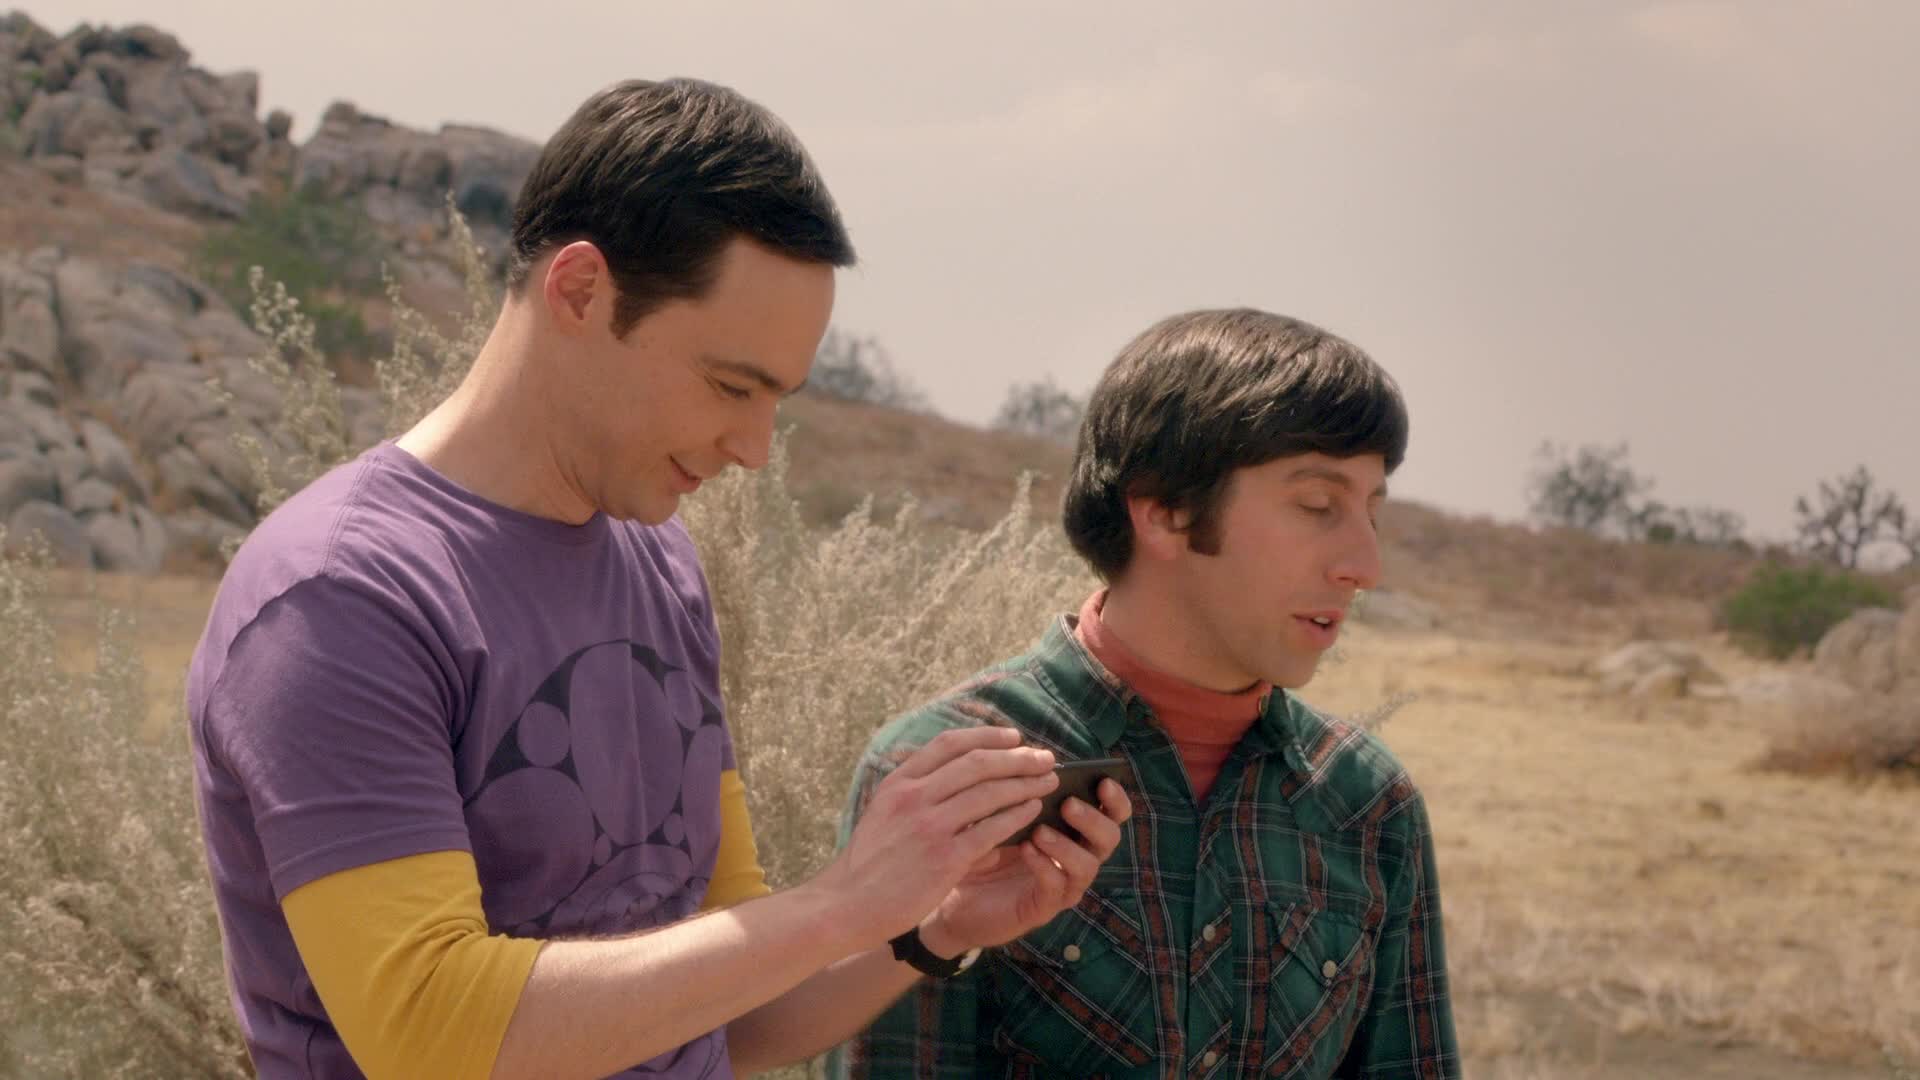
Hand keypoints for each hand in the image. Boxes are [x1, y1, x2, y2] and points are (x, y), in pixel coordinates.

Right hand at [813, 726, 1057, 947]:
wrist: (845, 906)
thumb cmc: (867, 863)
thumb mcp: (882, 812)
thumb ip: (915, 793)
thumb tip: (957, 778)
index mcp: (898, 782)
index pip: (949, 744)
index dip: (986, 736)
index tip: (1013, 737)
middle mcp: (914, 797)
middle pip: (977, 762)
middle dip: (1017, 756)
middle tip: (1044, 756)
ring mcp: (930, 827)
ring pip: (990, 792)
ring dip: (1025, 783)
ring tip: (1048, 780)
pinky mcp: (945, 858)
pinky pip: (992, 829)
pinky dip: (1017, 815)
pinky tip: (1033, 811)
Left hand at [920, 776, 1132, 956]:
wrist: (952, 888)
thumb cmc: (980, 841)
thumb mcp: (1000, 809)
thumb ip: (1020, 788)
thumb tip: (1032, 756)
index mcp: (1074, 827)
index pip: (1110, 811)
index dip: (1114, 797)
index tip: (1103, 779)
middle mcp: (1076, 855)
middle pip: (1109, 838)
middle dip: (1094, 819)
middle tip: (1068, 804)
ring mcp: (1062, 884)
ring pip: (1088, 866)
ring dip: (1067, 845)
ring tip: (1040, 830)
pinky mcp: (1042, 907)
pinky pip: (1056, 888)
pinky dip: (1044, 866)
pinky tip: (1026, 850)